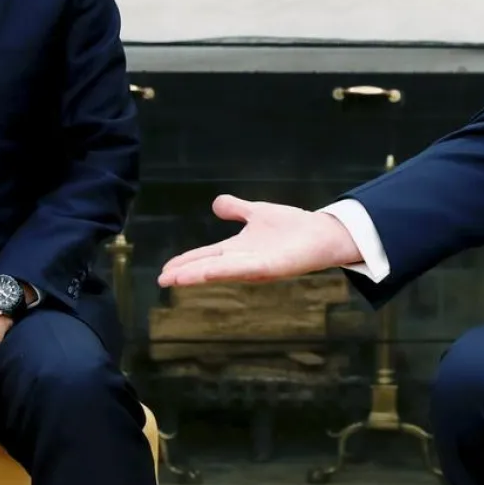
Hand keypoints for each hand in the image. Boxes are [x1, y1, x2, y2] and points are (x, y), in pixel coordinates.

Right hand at [157, 195, 363, 286]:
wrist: (322, 233)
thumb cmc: (292, 226)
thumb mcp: (257, 213)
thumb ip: (237, 209)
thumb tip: (216, 203)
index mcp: (237, 249)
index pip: (205, 256)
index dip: (184, 262)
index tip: (164, 270)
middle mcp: (243, 261)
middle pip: (207, 267)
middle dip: (185, 273)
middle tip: (161, 280)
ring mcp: (255, 266)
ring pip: (220, 271)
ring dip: (197, 275)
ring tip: (174, 279)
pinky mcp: (269, 268)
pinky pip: (242, 269)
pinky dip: (223, 271)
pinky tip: (206, 273)